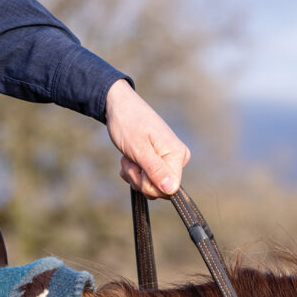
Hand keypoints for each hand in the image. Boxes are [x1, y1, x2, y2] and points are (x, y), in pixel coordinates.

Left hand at [105, 79, 190, 198]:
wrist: (119, 107)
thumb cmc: (128, 123)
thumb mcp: (139, 149)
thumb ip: (155, 171)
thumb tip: (172, 189)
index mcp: (177, 154)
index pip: (169, 189)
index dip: (149, 184)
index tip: (138, 167)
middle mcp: (178, 158)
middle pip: (159, 189)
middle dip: (139, 179)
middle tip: (130, 160)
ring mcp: (169, 159)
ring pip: (151, 185)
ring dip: (134, 174)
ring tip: (129, 156)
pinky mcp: (160, 160)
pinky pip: (147, 179)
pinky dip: (134, 172)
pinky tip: (130, 158)